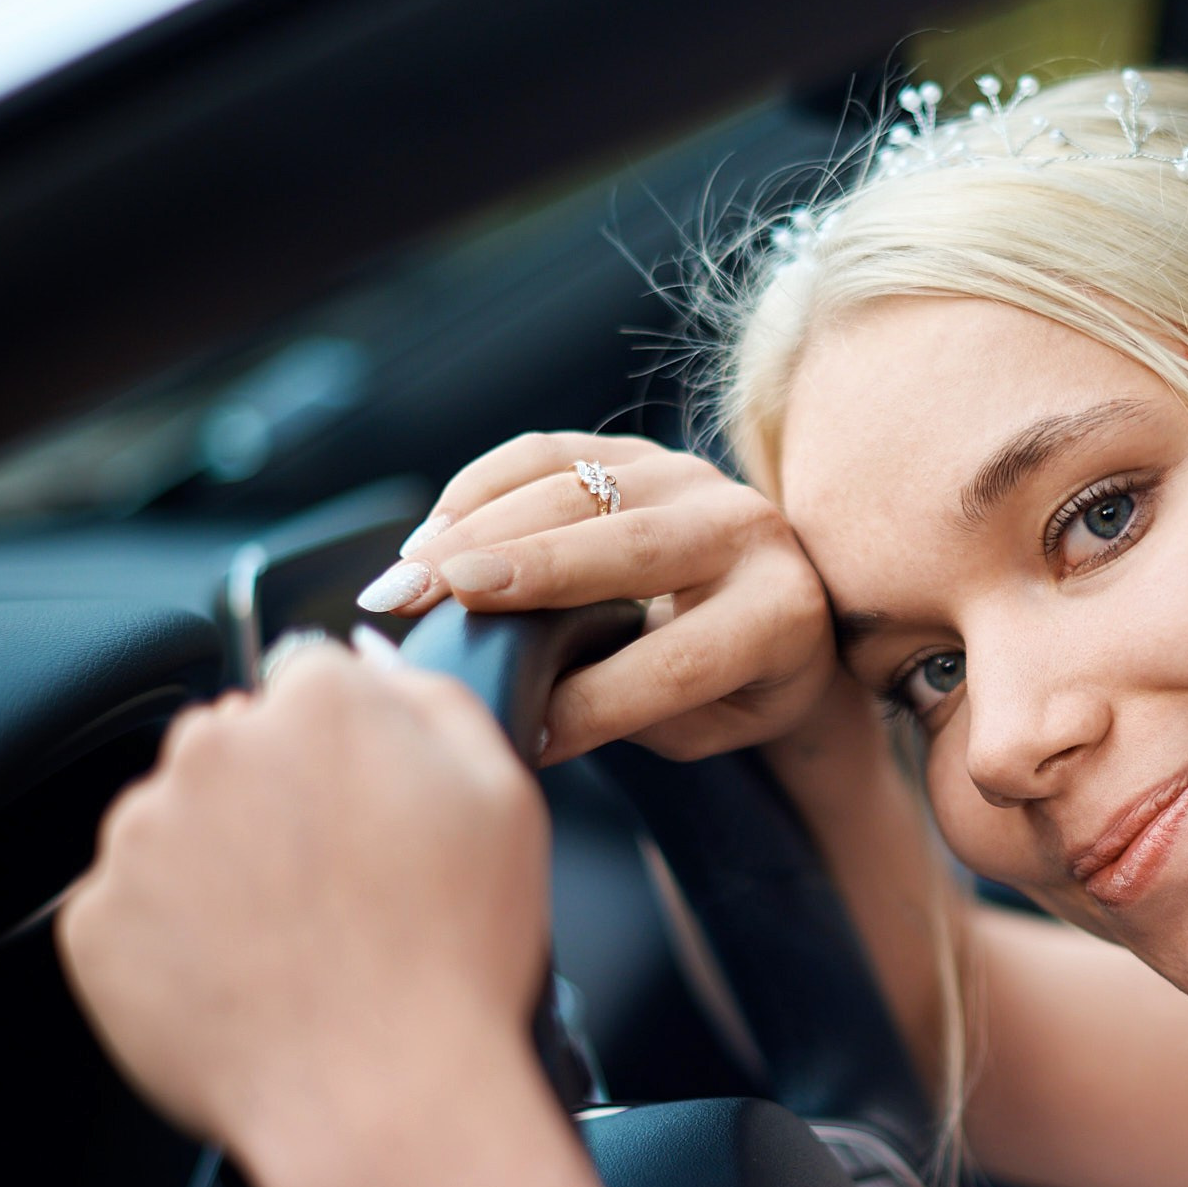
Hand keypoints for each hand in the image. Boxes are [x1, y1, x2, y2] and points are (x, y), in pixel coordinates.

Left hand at [56, 642, 552, 1168]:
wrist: (380, 1100)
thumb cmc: (455, 961)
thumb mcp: (504, 796)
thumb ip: (434, 698)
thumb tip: (371, 657)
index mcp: (320, 704)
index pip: (310, 682)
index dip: (347, 752)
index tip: (366, 811)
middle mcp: (214, 749)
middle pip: (235, 747)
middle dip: (275, 801)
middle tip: (340, 891)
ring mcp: (142, 836)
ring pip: (177, 825)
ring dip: (221, 866)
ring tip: (297, 947)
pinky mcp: (95, 920)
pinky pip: (131, 910)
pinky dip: (175, 940)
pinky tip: (246, 981)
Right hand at [359, 432, 834, 762]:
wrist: (785, 600)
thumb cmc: (739, 682)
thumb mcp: (714, 720)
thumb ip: (640, 714)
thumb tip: (530, 711)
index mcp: (777, 612)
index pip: (681, 661)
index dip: (598, 703)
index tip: (524, 736)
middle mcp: (743, 529)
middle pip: (629, 548)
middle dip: (525, 572)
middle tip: (433, 601)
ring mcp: (689, 476)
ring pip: (574, 489)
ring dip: (475, 531)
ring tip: (402, 583)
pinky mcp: (637, 450)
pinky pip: (546, 454)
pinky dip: (477, 492)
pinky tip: (426, 542)